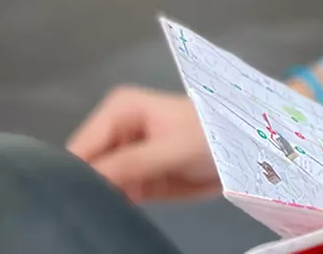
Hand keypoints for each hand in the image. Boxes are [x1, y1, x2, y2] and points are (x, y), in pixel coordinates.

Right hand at [65, 86, 220, 202]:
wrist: (244, 150)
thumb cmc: (212, 135)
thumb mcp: (172, 148)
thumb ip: (129, 164)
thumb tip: (88, 180)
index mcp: (118, 110)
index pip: (82, 146)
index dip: (78, 173)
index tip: (78, 199)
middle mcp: (115, 129)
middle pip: (85, 164)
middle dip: (88, 186)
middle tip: (92, 209)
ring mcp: (124, 154)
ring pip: (96, 181)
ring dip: (100, 197)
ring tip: (105, 211)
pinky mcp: (134, 175)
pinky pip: (114, 193)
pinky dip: (115, 203)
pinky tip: (117, 213)